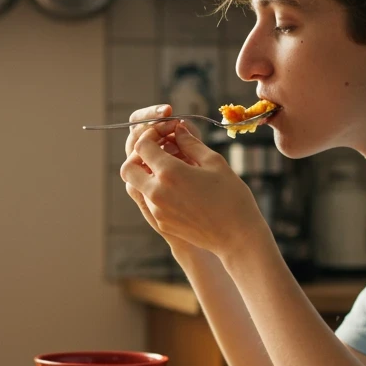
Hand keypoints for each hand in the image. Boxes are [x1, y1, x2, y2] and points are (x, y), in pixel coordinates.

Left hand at [119, 122, 270, 261]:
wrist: (237, 236)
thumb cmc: (231, 196)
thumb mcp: (214, 162)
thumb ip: (191, 143)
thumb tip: (177, 129)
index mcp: (169, 173)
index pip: (142, 146)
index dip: (152, 134)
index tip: (166, 133)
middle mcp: (157, 192)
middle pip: (128, 168)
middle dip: (139, 156)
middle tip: (159, 151)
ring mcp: (157, 210)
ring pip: (136, 186)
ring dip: (148, 174)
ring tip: (173, 169)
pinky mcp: (161, 223)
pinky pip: (149, 201)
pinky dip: (157, 190)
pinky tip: (179, 187)